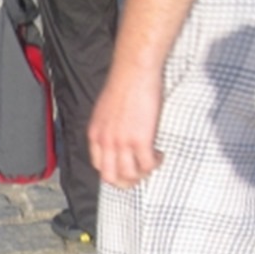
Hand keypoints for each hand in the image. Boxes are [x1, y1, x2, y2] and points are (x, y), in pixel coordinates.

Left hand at [88, 64, 163, 188]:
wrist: (133, 71)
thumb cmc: (123, 84)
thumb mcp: (104, 110)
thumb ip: (107, 127)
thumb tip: (117, 136)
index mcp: (95, 134)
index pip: (98, 165)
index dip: (112, 171)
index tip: (124, 169)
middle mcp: (105, 141)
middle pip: (110, 177)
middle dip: (125, 182)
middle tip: (138, 176)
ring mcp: (122, 142)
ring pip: (129, 175)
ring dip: (142, 175)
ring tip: (151, 164)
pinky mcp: (140, 140)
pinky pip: (147, 165)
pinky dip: (155, 164)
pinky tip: (159, 155)